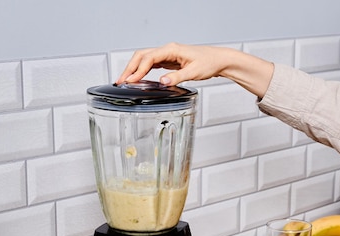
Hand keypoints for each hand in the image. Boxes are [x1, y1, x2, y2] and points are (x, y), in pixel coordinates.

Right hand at [116, 43, 273, 97]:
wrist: (219, 60)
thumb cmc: (210, 62)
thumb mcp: (194, 72)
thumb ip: (177, 78)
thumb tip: (163, 82)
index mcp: (171, 50)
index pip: (149, 59)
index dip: (137, 71)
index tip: (130, 81)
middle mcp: (167, 50)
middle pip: (142, 56)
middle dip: (130, 68)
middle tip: (120, 81)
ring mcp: (168, 55)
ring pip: (145, 59)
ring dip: (134, 69)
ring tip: (125, 81)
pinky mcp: (170, 61)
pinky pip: (152, 64)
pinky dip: (142, 70)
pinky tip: (138, 79)